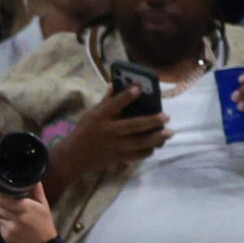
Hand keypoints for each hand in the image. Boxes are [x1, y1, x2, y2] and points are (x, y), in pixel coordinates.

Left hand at [0, 181, 57, 242]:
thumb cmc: (44, 223)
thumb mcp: (44, 206)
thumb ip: (37, 192)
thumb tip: (34, 180)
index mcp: (26, 208)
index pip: (5, 200)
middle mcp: (17, 218)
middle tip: (5, 204)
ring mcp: (10, 228)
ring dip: (2, 214)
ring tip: (12, 216)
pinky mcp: (6, 236)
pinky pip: (0, 226)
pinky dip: (4, 224)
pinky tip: (13, 225)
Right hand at [50, 85, 169, 177]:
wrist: (74, 156)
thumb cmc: (85, 131)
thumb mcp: (92, 114)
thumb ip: (106, 101)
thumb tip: (115, 85)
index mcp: (101, 117)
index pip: (114, 104)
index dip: (127, 96)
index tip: (139, 88)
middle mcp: (109, 131)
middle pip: (133, 126)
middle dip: (152, 121)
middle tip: (166, 116)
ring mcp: (115, 146)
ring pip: (139, 143)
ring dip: (156, 138)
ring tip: (169, 132)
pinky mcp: (118, 157)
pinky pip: (137, 155)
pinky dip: (148, 151)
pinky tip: (156, 145)